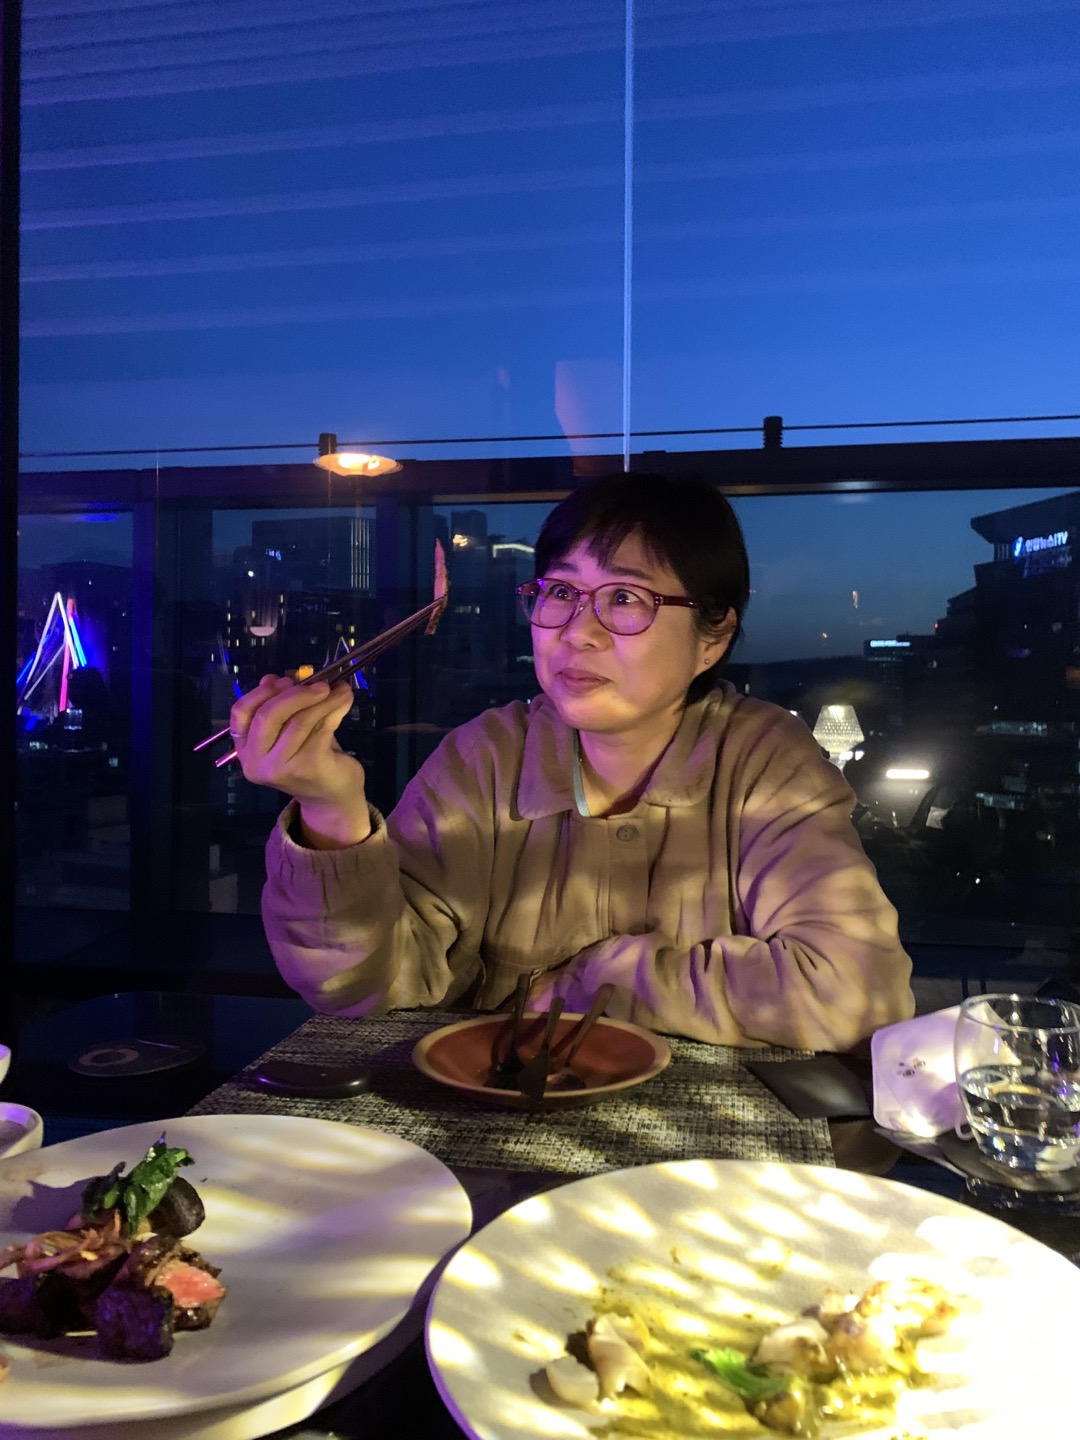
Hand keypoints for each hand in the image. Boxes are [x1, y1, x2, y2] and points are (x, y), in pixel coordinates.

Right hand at [228, 675, 370, 846]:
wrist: (331, 797)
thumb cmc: (309, 758)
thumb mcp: (290, 731)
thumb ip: (280, 708)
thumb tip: (274, 678)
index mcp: (246, 750)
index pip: (240, 714)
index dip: (261, 692)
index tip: (285, 681)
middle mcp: (256, 762)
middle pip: (268, 715)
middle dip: (295, 694)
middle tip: (319, 684)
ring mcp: (280, 768)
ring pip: (299, 720)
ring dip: (322, 698)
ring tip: (337, 689)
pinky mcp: (308, 767)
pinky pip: (321, 727)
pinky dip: (335, 707)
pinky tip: (345, 699)